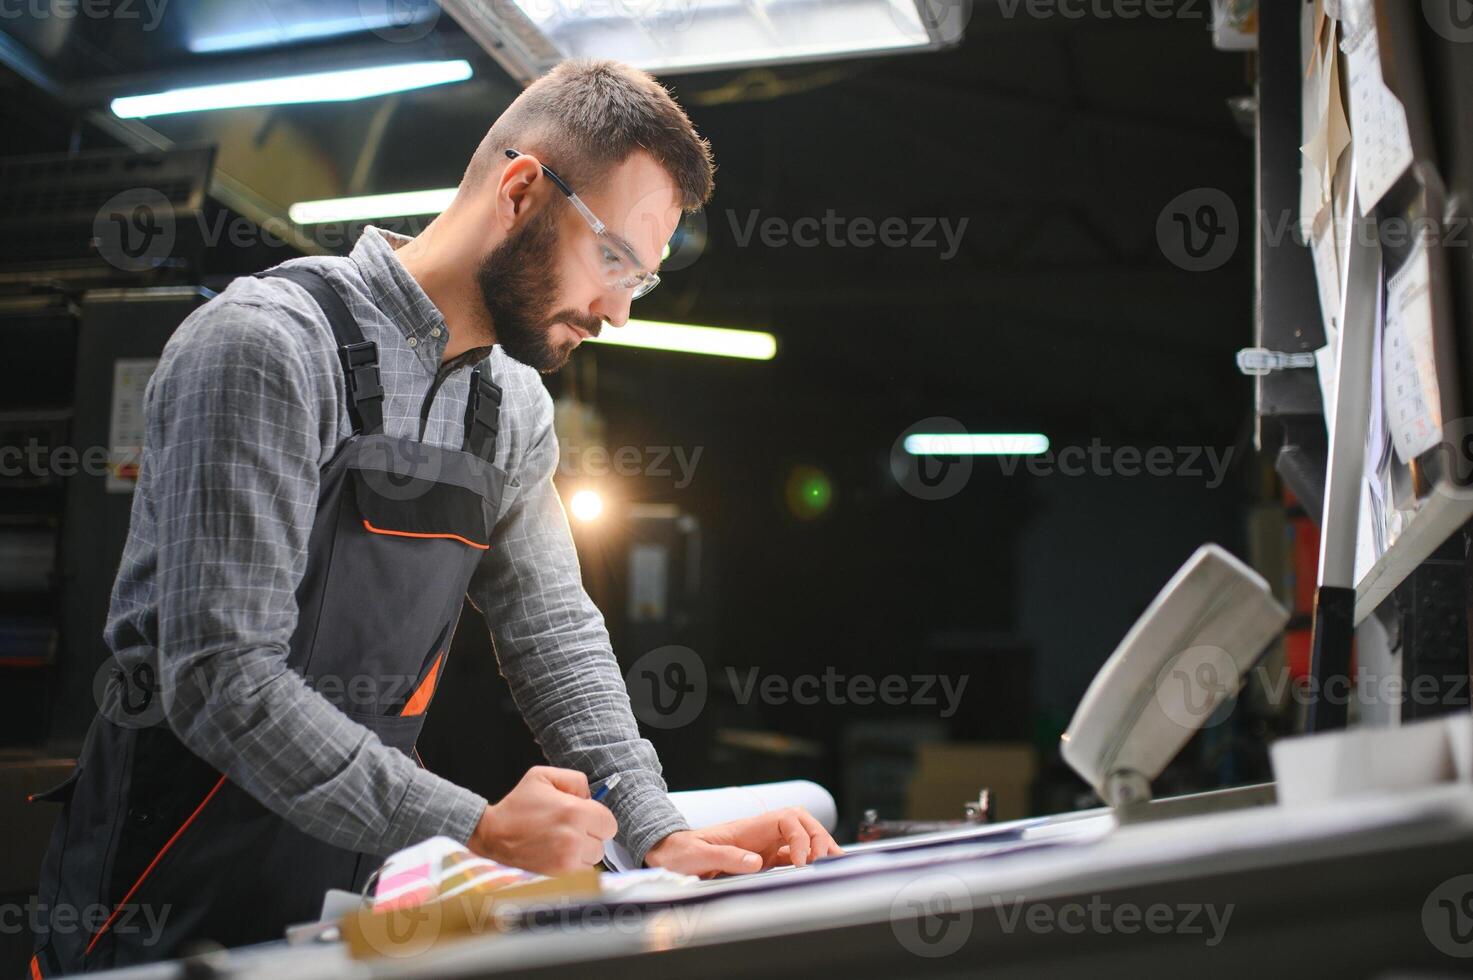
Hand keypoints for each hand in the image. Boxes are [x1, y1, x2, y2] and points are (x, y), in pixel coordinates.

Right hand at [468, 766, 616, 873]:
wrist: (492, 835)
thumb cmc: (517, 805)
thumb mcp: (543, 776)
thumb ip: (574, 779)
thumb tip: (591, 796)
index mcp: (574, 812)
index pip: (609, 823)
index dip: (597, 819)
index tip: (584, 818)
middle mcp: (574, 839)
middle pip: (603, 843)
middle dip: (590, 836)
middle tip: (569, 830)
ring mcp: (566, 861)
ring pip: (593, 860)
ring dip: (582, 853)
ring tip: (560, 843)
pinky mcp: (558, 877)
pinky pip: (581, 873)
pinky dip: (573, 866)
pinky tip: (556, 855)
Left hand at [644, 807, 842, 877]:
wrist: (670, 857)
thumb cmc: (680, 853)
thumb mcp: (696, 856)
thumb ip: (725, 857)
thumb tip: (756, 862)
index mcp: (748, 827)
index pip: (786, 819)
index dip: (800, 837)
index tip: (801, 862)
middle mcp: (760, 833)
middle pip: (801, 823)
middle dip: (819, 837)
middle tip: (825, 862)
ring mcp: (764, 846)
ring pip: (801, 838)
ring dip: (819, 847)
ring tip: (833, 864)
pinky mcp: (764, 861)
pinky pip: (792, 857)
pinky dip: (809, 862)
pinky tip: (817, 873)